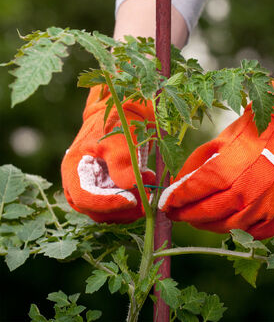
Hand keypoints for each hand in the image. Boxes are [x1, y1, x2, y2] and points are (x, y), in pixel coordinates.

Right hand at [61, 85, 155, 221]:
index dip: (107, 203)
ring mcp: (93, 188)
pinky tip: (147, 188)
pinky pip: (117, 205)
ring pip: (107, 212)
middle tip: (147, 199)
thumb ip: (123, 163)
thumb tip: (129, 188)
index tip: (132, 200)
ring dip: (129, 208)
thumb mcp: (121, 138)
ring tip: (149, 188)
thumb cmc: (119, 121)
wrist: (125, 111)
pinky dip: (133, 203)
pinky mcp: (108, 190)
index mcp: (74, 169)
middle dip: (122, 209)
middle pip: (95, 210)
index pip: (85, 198)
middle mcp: (79, 183)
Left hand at [158, 66, 273, 239]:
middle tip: (179, 213)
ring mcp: (267, 206)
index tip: (165, 204)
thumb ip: (200, 162)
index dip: (176, 200)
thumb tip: (179, 183)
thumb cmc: (260, 129)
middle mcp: (247, 192)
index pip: (193, 192)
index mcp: (229, 169)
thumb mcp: (225, 138)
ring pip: (229, 227)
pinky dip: (240, 229)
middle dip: (188, 215)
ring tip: (201, 217)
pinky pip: (255, 233)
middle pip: (207, 214)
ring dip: (210, 224)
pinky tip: (231, 220)